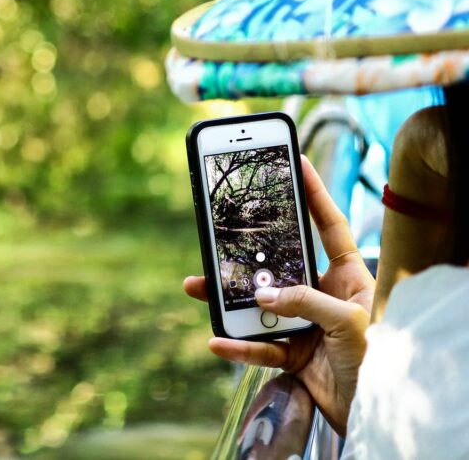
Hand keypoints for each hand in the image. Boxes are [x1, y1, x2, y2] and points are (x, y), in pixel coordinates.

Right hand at [183, 155, 374, 434]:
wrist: (378, 414)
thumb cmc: (381, 361)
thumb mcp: (348, 323)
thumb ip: (304, 302)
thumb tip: (260, 294)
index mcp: (349, 276)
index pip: (329, 226)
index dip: (313, 194)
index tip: (296, 162)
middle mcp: (324, 294)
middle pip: (278, 265)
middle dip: (245, 253)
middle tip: (217, 233)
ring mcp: (305, 324)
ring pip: (257, 304)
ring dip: (226, 298)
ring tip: (196, 288)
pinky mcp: (292, 355)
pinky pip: (257, 345)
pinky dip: (236, 346)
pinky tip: (217, 340)